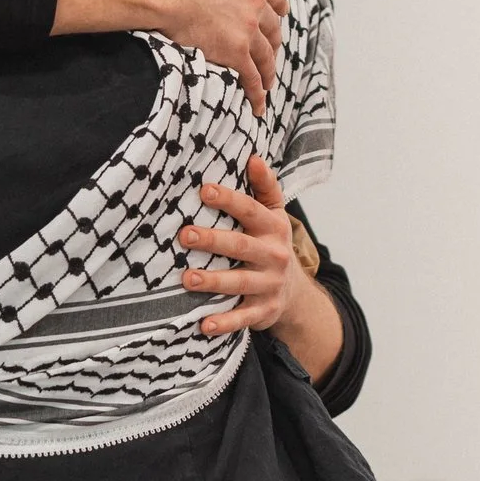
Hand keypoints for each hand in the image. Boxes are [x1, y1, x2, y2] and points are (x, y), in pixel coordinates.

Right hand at [148, 0, 286, 115]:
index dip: (277, 9)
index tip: (278, 16)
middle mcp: (254, 5)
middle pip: (272, 29)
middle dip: (273, 42)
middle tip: (271, 53)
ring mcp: (246, 31)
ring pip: (266, 56)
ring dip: (268, 71)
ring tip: (267, 84)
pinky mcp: (234, 53)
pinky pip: (250, 77)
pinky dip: (256, 93)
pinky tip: (258, 105)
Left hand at [182, 157, 315, 336]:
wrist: (295, 293)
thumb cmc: (272, 245)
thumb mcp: (274, 215)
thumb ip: (264, 187)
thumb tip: (253, 157)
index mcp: (274, 227)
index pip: (251, 210)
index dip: (229, 200)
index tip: (204, 190)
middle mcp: (274, 255)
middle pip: (241, 246)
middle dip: (213, 240)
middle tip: (184, 234)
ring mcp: (269, 285)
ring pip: (240, 282)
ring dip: (213, 281)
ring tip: (186, 278)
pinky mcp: (264, 311)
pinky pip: (243, 317)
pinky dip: (225, 322)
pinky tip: (204, 324)